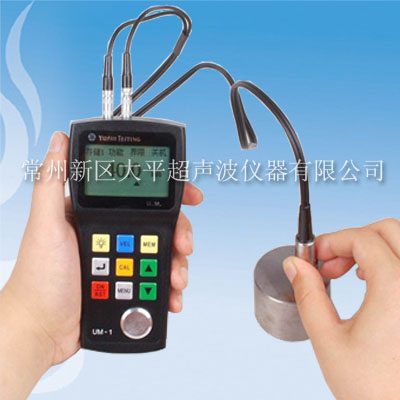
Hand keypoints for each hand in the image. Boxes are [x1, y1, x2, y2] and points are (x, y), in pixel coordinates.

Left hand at [0, 131, 202, 398]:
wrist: (42, 329)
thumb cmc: (38, 278)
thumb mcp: (46, 225)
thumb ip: (53, 182)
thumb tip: (60, 140)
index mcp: (98, 215)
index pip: (139, 195)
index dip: (168, 192)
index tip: (189, 196)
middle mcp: (113, 233)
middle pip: (160, 224)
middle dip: (180, 232)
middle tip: (184, 245)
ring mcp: (123, 259)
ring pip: (163, 252)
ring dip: (177, 263)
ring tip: (176, 278)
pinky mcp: (128, 282)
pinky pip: (157, 278)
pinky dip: (168, 286)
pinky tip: (171, 294)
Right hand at [283, 218, 399, 399]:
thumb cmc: (374, 390)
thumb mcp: (328, 340)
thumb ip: (308, 294)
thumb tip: (295, 265)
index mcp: (397, 291)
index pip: (363, 239)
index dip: (332, 241)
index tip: (314, 256)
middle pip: (388, 230)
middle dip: (353, 238)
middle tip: (330, 261)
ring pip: (399, 243)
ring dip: (370, 247)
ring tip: (347, 272)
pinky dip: (385, 261)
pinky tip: (369, 282)